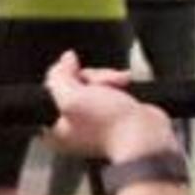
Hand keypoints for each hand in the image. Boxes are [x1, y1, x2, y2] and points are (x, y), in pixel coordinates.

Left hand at [40, 53, 176, 166]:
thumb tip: (65, 59)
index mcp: (53, 129)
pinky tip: (123, 84)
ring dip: (106, 78)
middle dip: (90, 78)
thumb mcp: (71, 97)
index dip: (63, 77)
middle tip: (99, 86)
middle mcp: (70, 125)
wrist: (146, 134)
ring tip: (118, 84)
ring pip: (91, 83)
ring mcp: (91, 119)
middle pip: (71, 84)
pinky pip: (107, 88)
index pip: (48, 91)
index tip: (74, 73)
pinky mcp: (110, 113)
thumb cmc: (110, 125)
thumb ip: (59, 76)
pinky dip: (116, 82)